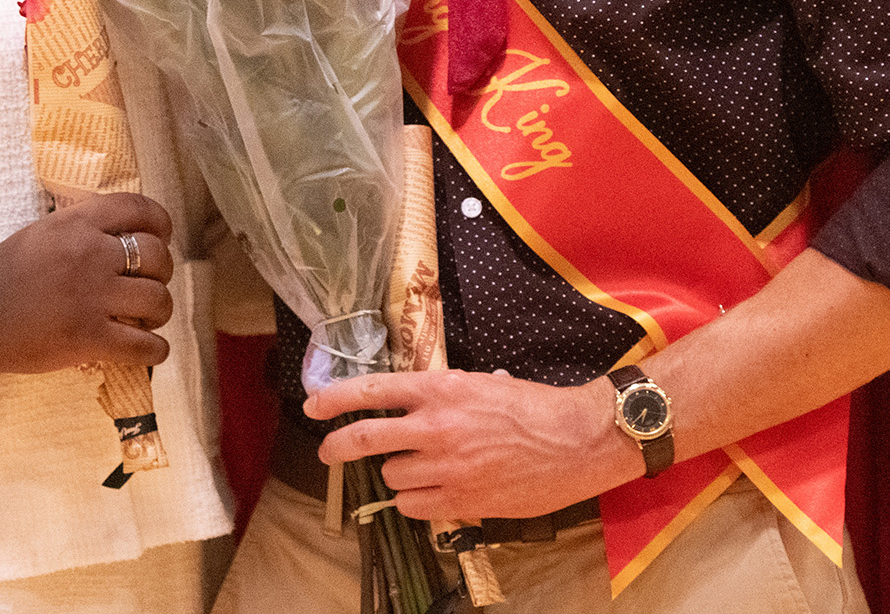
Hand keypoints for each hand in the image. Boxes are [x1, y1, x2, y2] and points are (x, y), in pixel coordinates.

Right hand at [0, 192, 174, 373]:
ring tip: (145, 318)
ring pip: (158, 300)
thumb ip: (82, 229)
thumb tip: (125, 235)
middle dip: (160, 272)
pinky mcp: (89, 338)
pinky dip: (155, 350)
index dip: (160, 223)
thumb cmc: (2, 276)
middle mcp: (90, 254)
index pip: (139, 209)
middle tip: (148, 284)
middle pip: (157, 256)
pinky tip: (149, 349)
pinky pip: (144, 346)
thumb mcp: (42, 233)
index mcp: (77, 223)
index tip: (161, 237)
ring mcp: (91, 297)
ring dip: (159, 312)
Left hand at [307, 367, 636, 520]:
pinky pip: (415, 506)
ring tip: (428, 465)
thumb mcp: (482, 384)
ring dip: (400, 472)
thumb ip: (443, 393)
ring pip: (392, 476)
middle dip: (338, 446)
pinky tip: (438, 490)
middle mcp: (436, 427)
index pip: (373, 391)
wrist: (577, 441)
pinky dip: (418, 500)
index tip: (313, 405)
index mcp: (441, 389)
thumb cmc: (534, 406)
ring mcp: (448, 467)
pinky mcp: (462, 501)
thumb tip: (414, 401)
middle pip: (365, 438)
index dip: (335, 399)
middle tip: (328, 451)